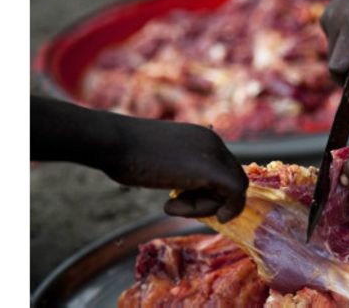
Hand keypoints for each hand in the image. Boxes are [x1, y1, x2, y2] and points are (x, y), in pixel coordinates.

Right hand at [101, 118, 247, 222]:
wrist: (114, 142)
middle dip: (212, 200)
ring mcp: (214, 154)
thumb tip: (190, 193)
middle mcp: (213, 141)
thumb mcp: (163, 161)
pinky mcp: (212, 169)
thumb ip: (182, 172)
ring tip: (171, 203)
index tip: (184, 200)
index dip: (210, 191)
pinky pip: (234, 195)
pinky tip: (193, 211)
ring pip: (234, 190)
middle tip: (179, 205)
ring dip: (204, 206)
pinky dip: (223, 210)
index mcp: (203, 137)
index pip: (224, 169)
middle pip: (232, 179)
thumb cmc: (126, 154)